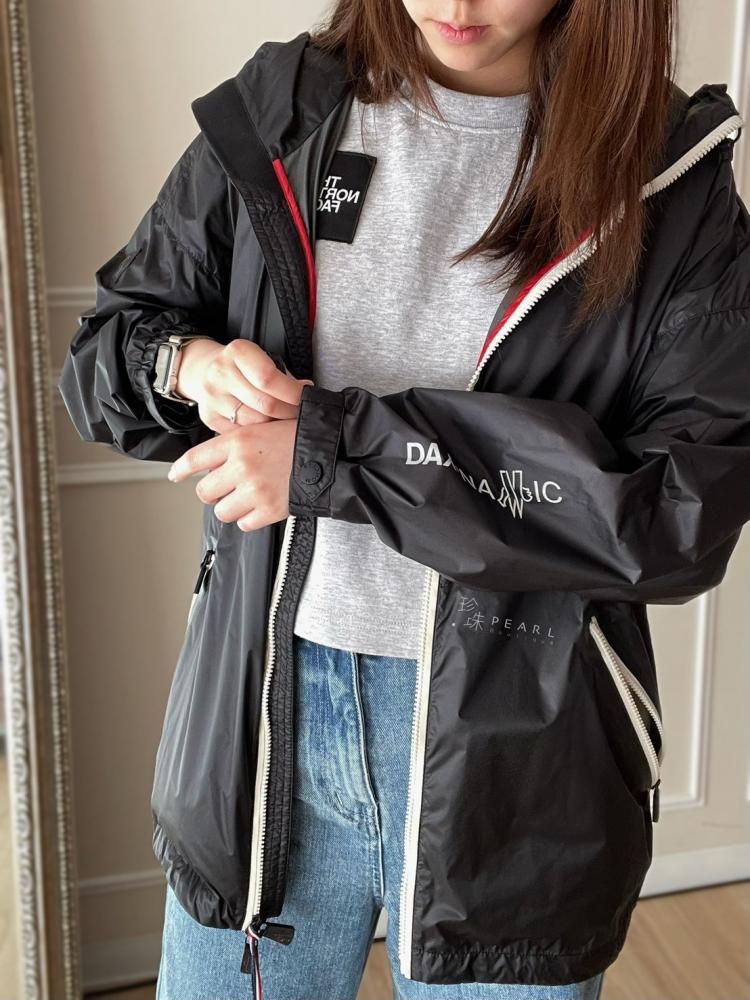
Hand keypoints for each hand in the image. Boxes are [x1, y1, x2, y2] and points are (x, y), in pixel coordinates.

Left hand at [167, 417, 297, 530]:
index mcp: (238, 442)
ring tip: (246, 498)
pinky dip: (249, 519)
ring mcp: (254, 491)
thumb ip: (236, 442)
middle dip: (212, 492)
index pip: (195, 458)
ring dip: (231, 507)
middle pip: (205, 491)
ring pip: (222, 512)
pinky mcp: (269, 510)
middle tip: (225, 488)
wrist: (330, 453)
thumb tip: (214, 459)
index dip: (181, 470)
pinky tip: (260, 507)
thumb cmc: (299, 437)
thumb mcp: (262, 427)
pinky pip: (244, 524)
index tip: (175, 476)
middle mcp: (241, 466)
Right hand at [176, 338, 312, 431]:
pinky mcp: (209, 418)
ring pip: (256, 422)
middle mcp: (220, 373)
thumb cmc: (242, 366)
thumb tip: (306, 396)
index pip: (269, 378)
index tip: (307, 396)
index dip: (293, 392)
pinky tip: (268, 428)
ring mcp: (213, 398)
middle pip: (265, 404)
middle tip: (301, 412)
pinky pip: (242, 432)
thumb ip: (282, 376)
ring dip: (277, 424)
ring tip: (286, 420)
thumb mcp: (260, 358)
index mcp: (237, 352)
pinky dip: (260, 432)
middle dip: (290, 411)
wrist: (204, 370)